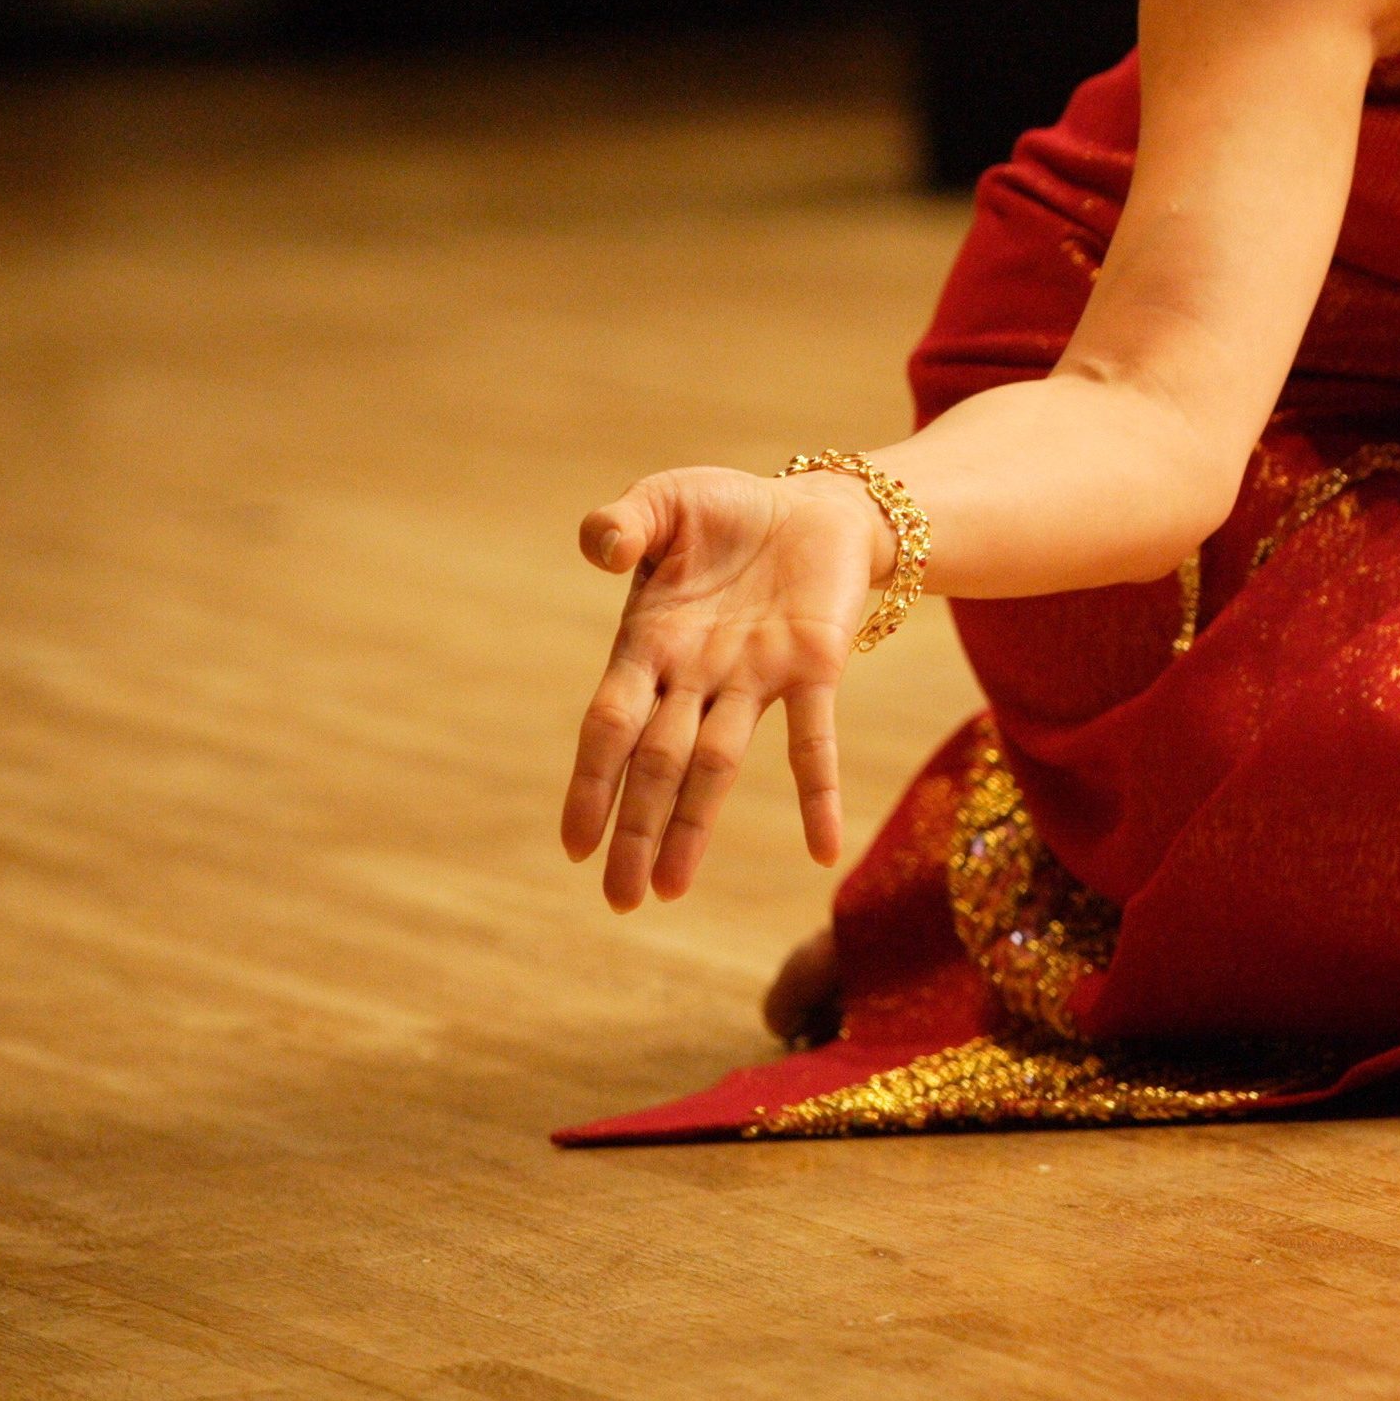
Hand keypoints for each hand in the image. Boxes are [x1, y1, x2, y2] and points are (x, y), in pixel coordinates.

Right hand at [561, 467, 878, 910]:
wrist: (812, 505)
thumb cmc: (725, 512)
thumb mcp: (665, 501)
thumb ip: (623, 523)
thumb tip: (601, 546)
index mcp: (650, 645)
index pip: (610, 725)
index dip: (591, 780)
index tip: (575, 844)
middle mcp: (698, 676)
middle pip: (658, 763)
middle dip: (636, 828)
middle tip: (620, 899)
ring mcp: (756, 677)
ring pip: (718, 763)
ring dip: (694, 824)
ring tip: (669, 889)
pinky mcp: (815, 665)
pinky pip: (814, 738)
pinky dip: (817, 792)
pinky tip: (824, 850)